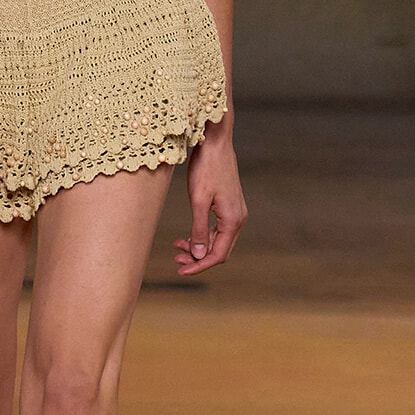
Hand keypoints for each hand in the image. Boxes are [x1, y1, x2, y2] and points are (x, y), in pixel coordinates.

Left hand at [173, 125, 245, 275]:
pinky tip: (187, 236)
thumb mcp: (198, 200)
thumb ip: (199, 229)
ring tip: (177, 248)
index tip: (181, 271)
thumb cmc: (206, 168)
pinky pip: (217, 229)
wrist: (215, 143)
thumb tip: (199, 255)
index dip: (199, 266)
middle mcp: (238, 219)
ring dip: (199, 247)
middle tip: (176, 260)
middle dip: (198, 258)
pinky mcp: (229, 205)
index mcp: (233, 220)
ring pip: (217, 240)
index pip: (217, 255)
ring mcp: (235, 212)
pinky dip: (202, 235)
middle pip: (219, 250)